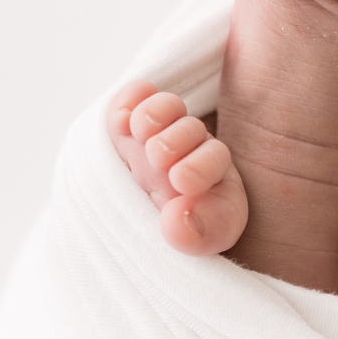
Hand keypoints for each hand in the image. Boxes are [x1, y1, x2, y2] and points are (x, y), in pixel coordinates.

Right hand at [105, 80, 248, 255]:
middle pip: (190, 131)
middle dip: (176, 140)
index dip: (202, 165)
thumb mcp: (202, 238)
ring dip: (154, 115)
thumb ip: (203, 233)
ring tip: (142, 131)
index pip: (215, 159)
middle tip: (158, 157)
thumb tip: (178, 220)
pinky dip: (129, 100)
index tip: (182, 181)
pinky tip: (122, 117)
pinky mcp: (124, 128)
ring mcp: (155, 138)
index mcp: (212, 176)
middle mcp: (188, 152)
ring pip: (164, 111)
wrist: (136, 231)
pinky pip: (133, 100)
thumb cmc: (182, 234)